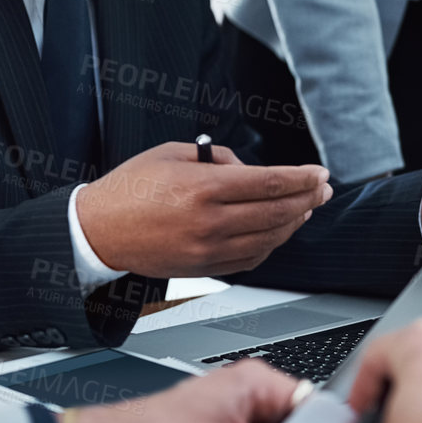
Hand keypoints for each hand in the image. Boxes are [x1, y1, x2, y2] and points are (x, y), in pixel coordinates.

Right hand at [75, 142, 331, 275]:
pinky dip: (271, 245)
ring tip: (305, 207)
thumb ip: (216, 158)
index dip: (302, 178)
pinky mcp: (204, 269)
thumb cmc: (129, 190)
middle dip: (307, 198)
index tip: (319, 173)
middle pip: (276, 212)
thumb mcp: (171, 154)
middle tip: (322, 188)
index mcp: (202, 188)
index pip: (269, 182)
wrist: (98, 231)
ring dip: (293, 223)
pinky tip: (278, 231)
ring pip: (269, 239)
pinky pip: (251, 260)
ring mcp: (207, 250)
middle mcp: (209, 222)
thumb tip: (248, 169)